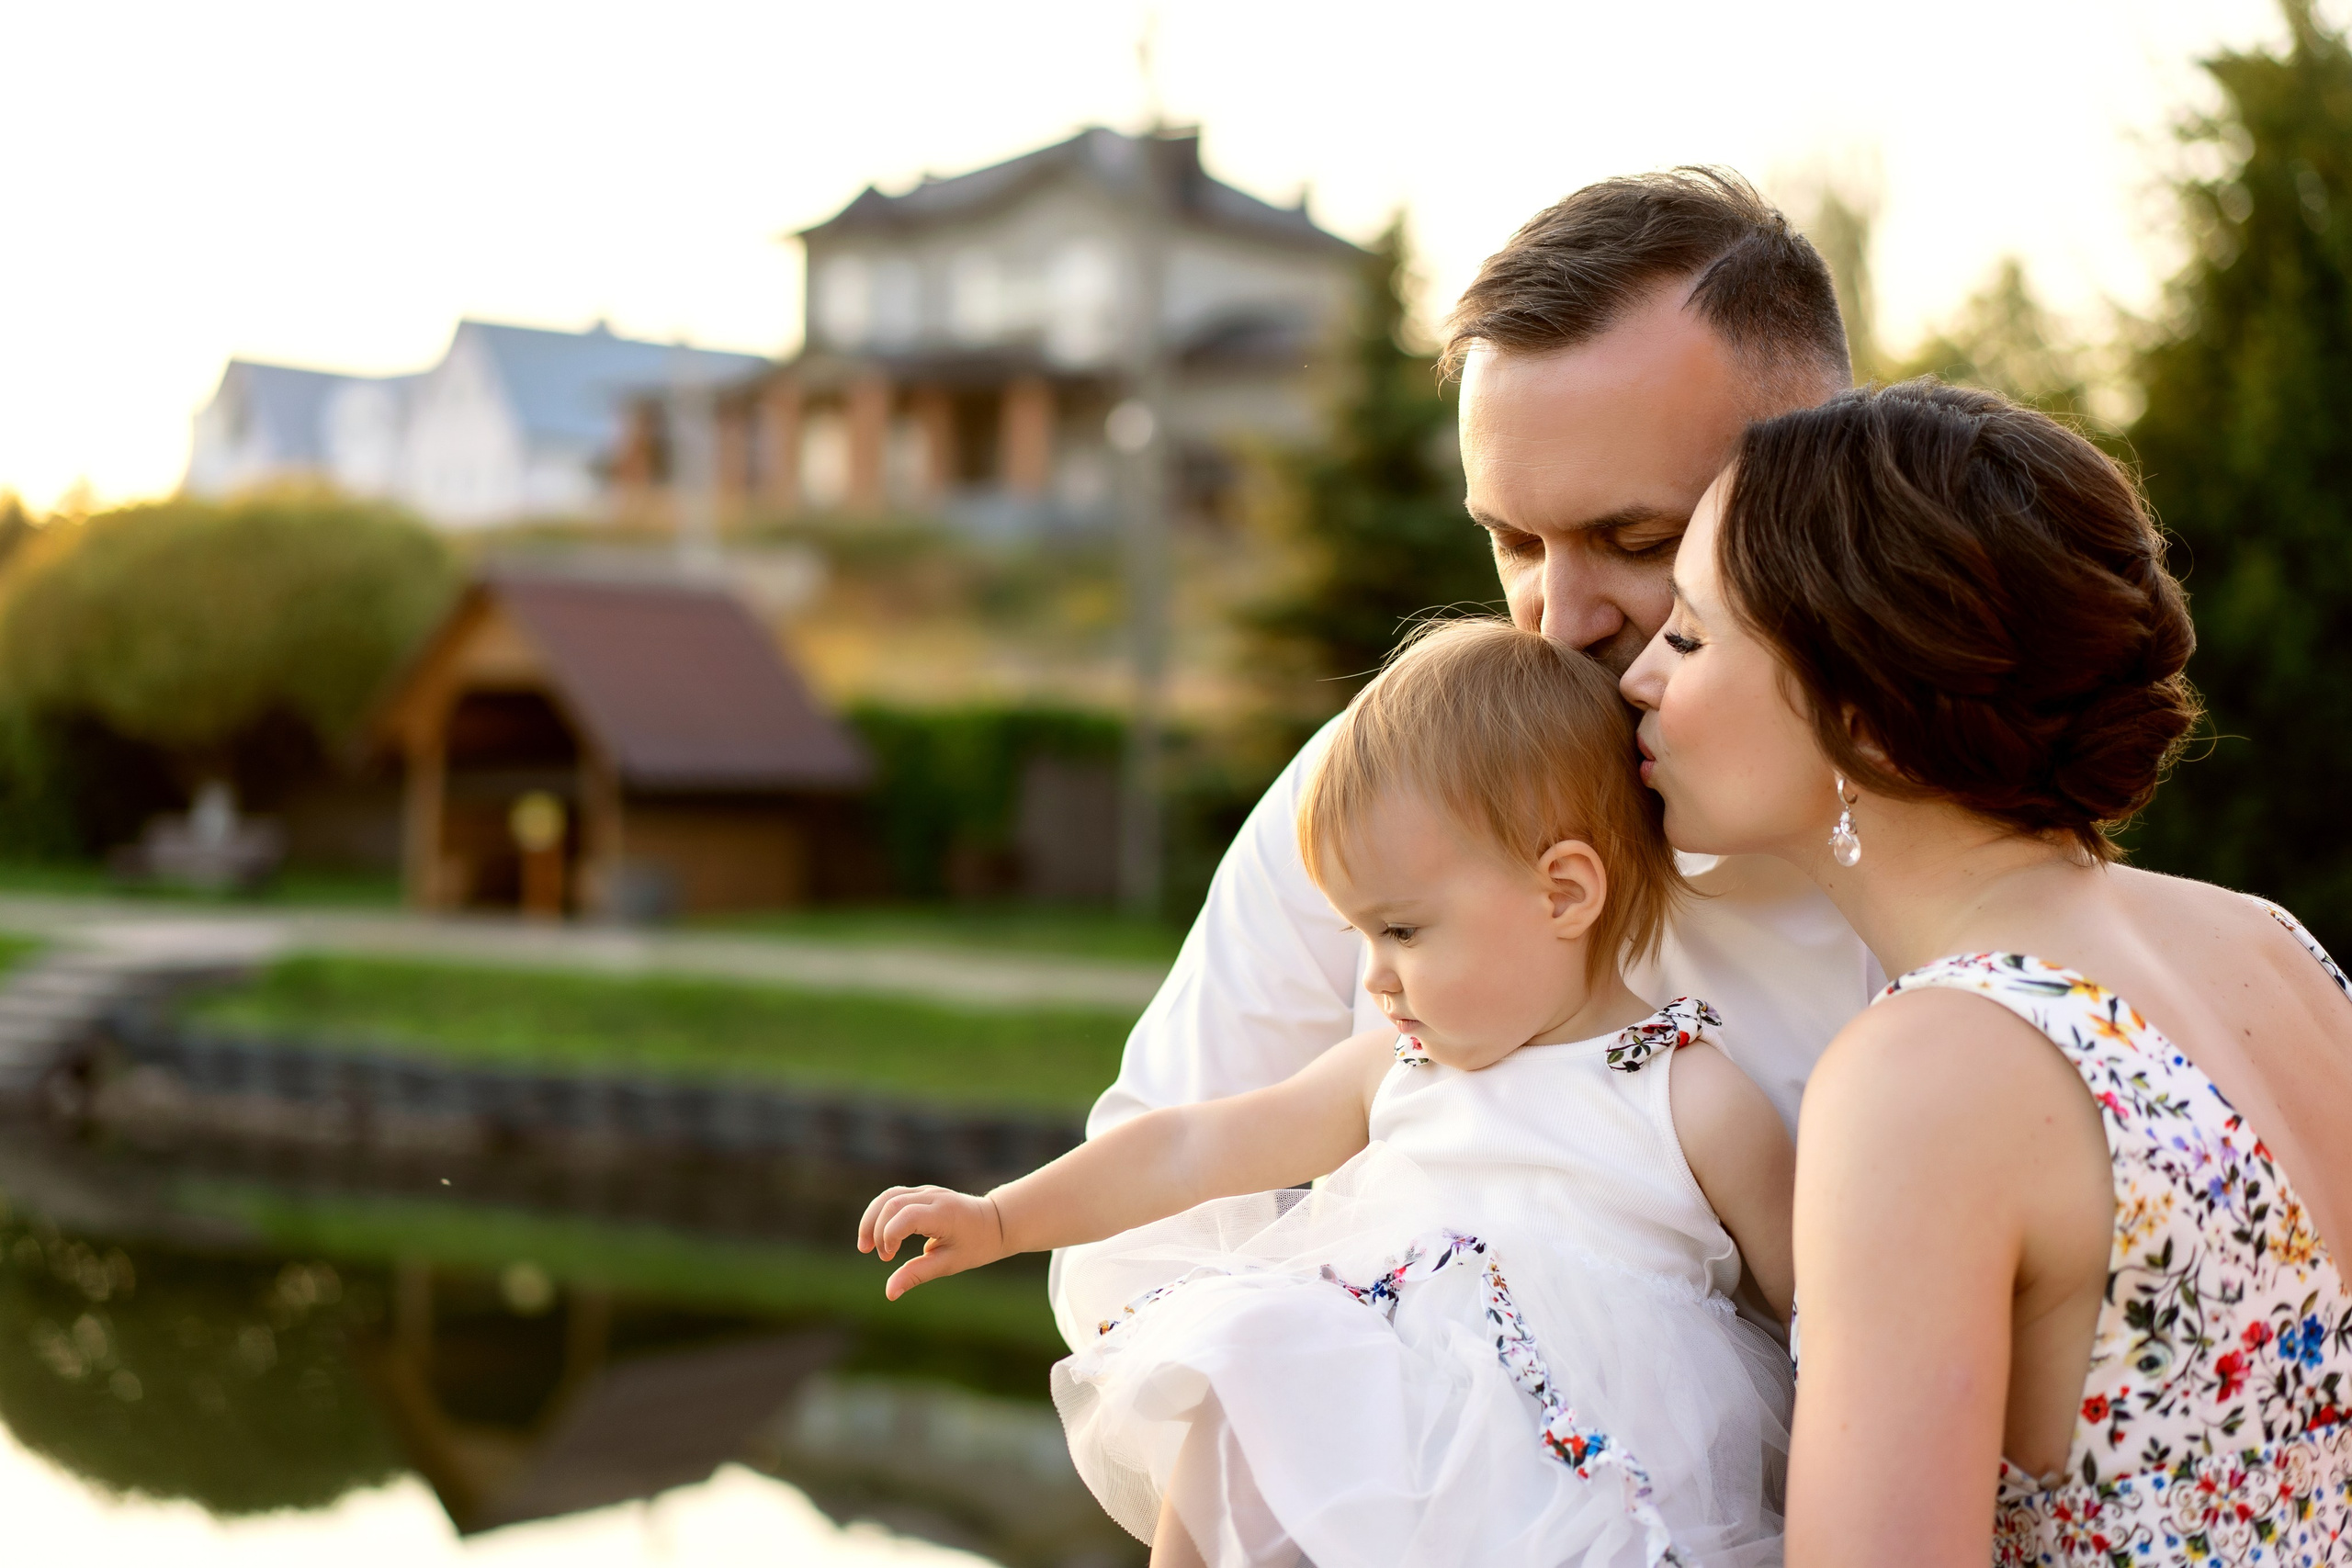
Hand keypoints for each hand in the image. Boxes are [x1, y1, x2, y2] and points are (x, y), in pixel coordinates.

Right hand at [856, 1185, 1008, 1298]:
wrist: (994, 1222)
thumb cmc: (975, 1246)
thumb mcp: (948, 1264)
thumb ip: (917, 1275)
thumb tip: (889, 1293)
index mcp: (944, 1213)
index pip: (907, 1215)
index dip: (889, 1234)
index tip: (889, 1257)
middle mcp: (934, 1197)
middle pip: (892, 1203)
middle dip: (877, 1231)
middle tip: (884, 1257)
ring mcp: (927, 1191)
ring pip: (888, 1196)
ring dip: (871, 1220)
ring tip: (865, 1247)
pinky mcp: (922, 1192)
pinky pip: (893, 1197)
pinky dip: (880, 1214)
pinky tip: (877, 1235)